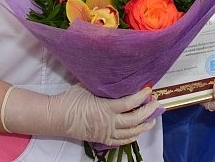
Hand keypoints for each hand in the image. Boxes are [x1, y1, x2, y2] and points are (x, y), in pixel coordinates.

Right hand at [5, 85, 159, 145]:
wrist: (58, 117)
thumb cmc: (72, 99)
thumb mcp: (88, 86)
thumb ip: (104, 84)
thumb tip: (115, 72)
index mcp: (106, 108)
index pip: (129, 104)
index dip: (141, 97)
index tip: (149, 90)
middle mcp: (109, 122)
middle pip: (134, 119)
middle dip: (148, 112)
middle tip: (156, 104)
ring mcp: (106, 133)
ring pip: (130, 133)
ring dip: (143, 126)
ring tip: (152, 120)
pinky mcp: (102, 139)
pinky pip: (120, 141)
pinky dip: (131, 137)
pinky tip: (137, 132)